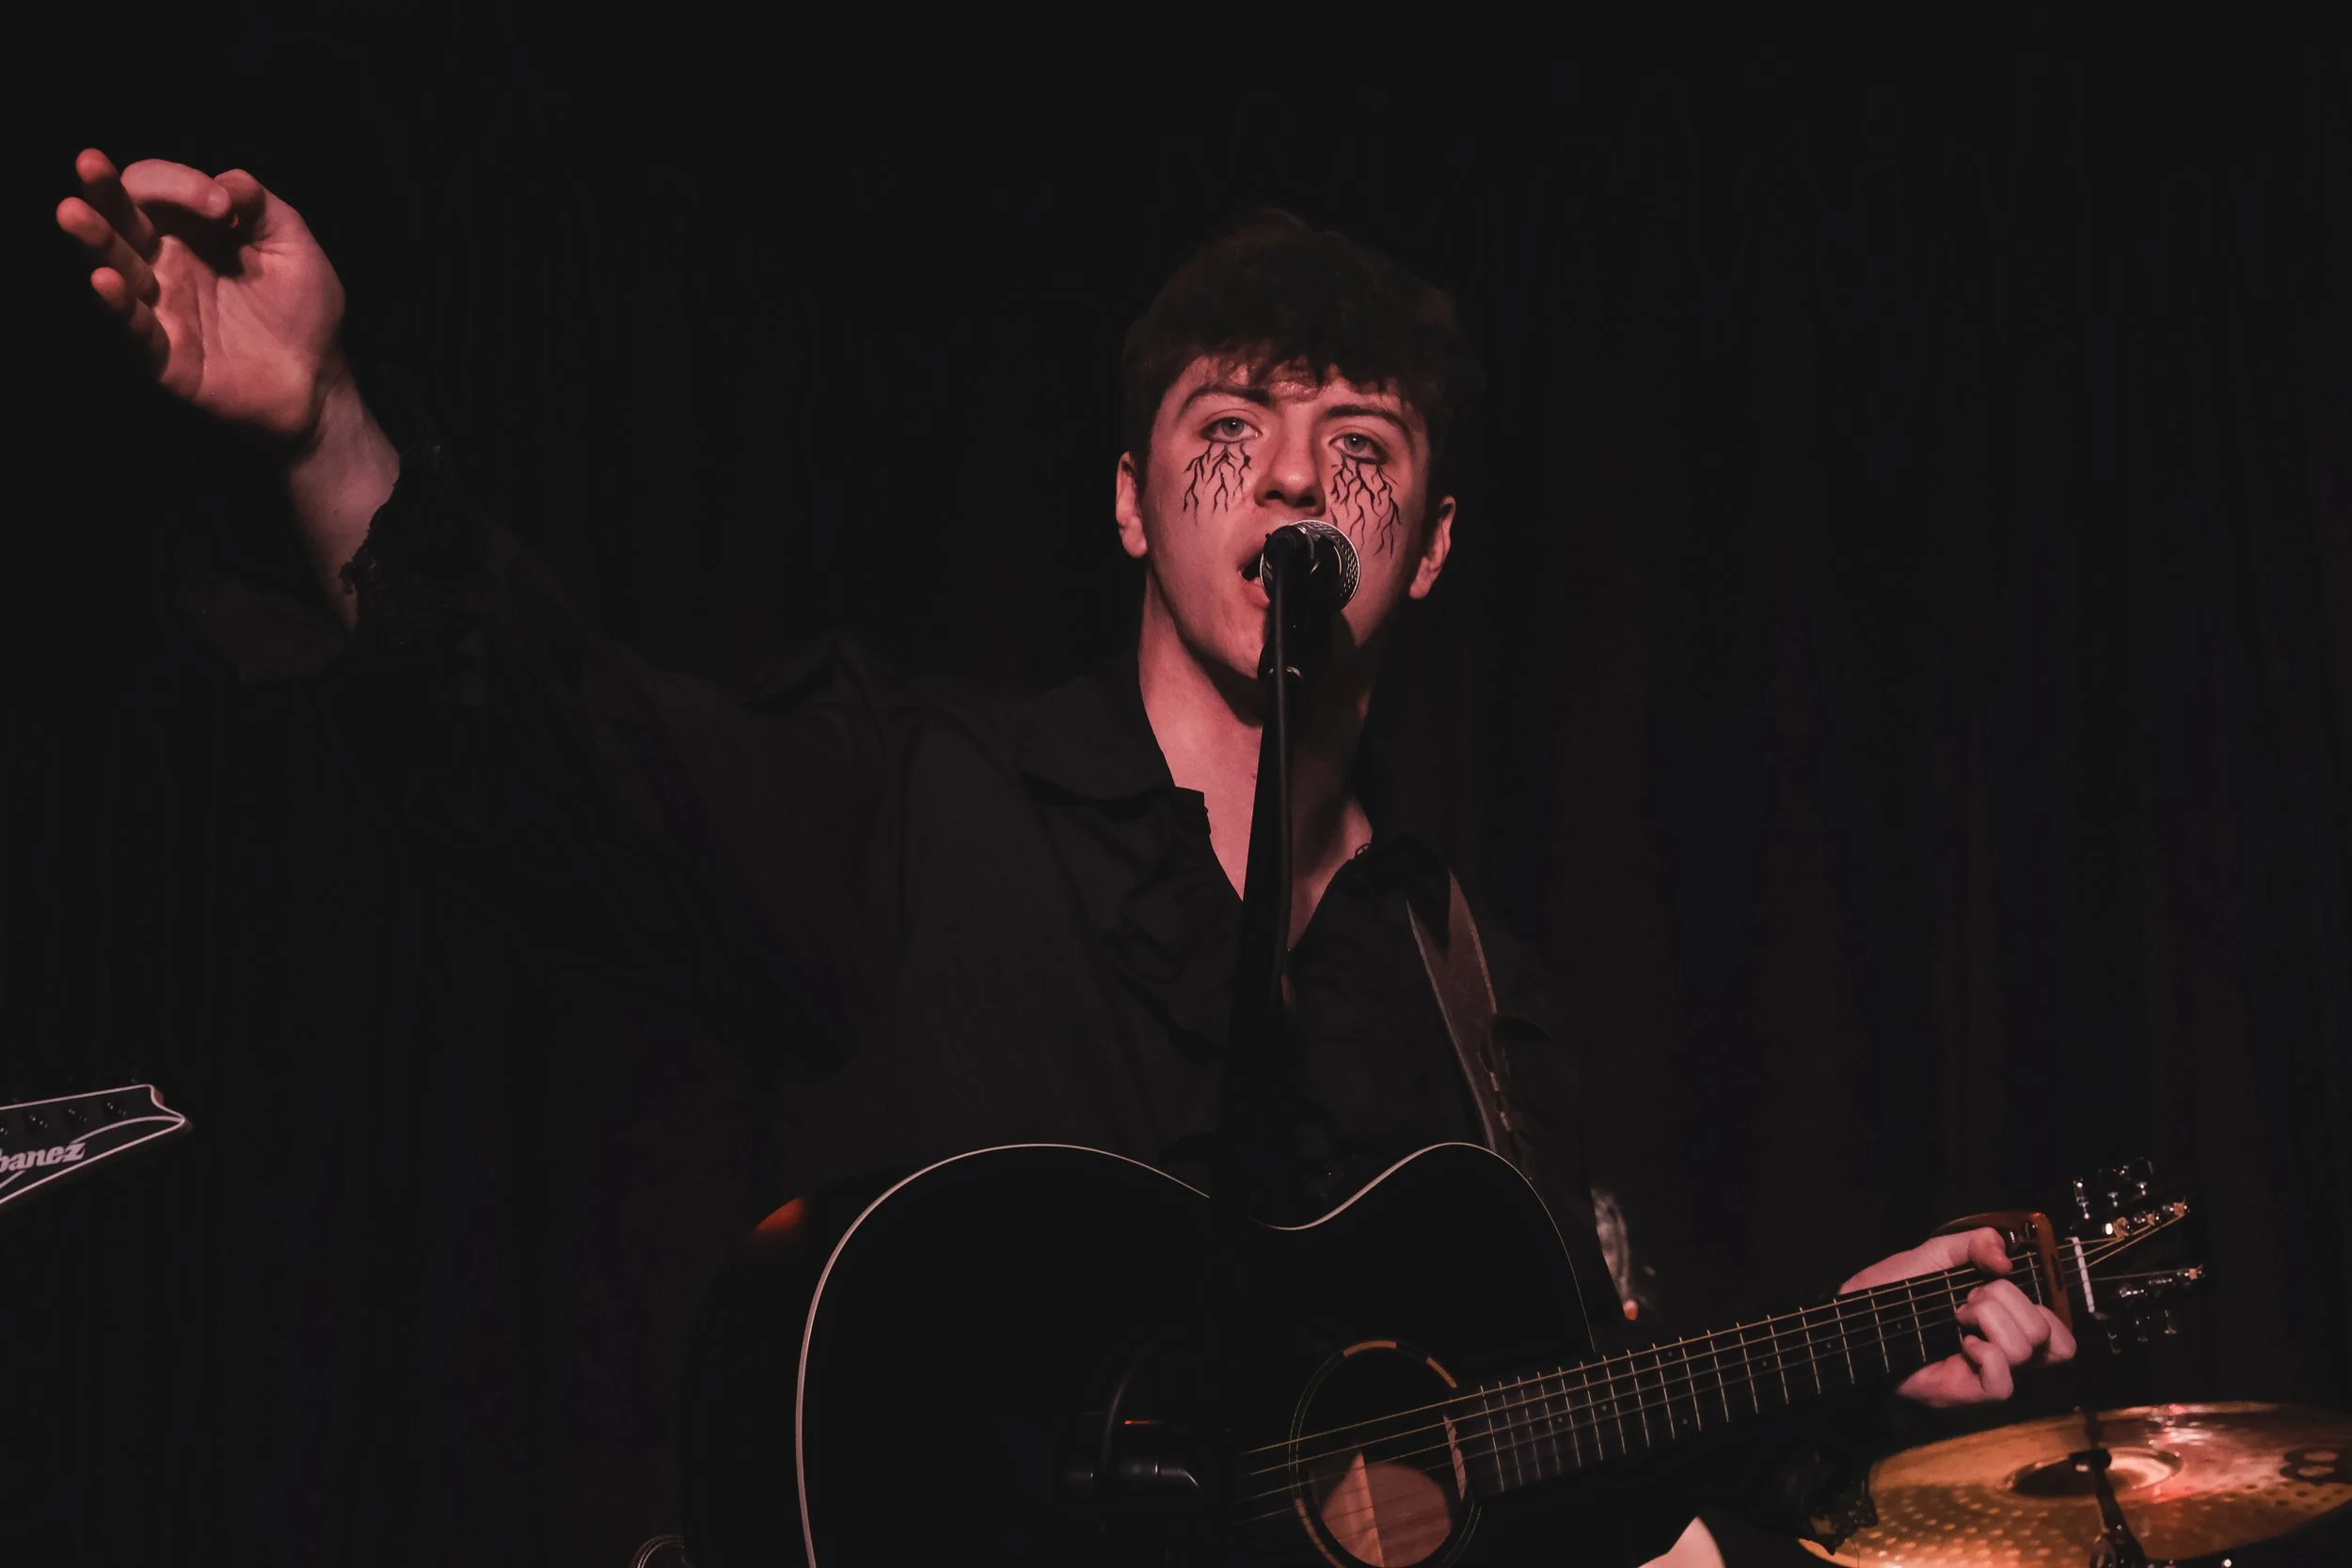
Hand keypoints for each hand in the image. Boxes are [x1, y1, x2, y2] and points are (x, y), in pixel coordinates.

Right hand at [56, 148, 349, 444]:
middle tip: (90, 162)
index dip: (180, 184)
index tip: (221, 207)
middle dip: (104, 190)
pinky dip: (118, 303)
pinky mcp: (162, 353)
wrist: (317, 384)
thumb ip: (259, 206)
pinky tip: (106, 279)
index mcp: (192, 231)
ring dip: (96, 239)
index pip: (160, 190)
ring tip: (73, 212)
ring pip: (116, 266)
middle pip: (122, 219)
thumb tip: (222, 180)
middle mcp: (165, 262)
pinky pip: (133, 327)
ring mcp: (160, 306)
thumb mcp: (293, 246)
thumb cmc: (303, 312)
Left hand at [1842, 1228, 2076, 1407]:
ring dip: (1991, 1320)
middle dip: (2008, 1302)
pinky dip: (1987, 1355)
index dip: (2041, 1305)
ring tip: (1958, 1317)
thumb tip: (2005, 1256)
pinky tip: (1962, 1344)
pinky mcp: (1968, 1392)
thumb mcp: (1936, 1255)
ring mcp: (1988, 1373)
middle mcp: (2003, 1351)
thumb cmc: (1895, 1291)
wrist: (1857, 1318)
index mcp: (2005, 1324)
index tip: (1997, 1284)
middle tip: (1968, 1300)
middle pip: (2048, 1334)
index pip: (2059, 1331)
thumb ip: (1974, 1244)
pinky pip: (2003, 1384)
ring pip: (2026, 1351)